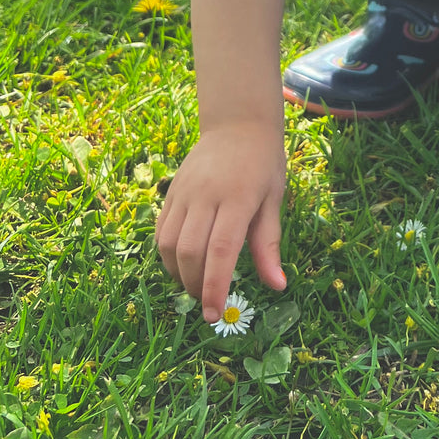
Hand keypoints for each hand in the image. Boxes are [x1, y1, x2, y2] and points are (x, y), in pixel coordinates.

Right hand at [154, 123, 287, 323]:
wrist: (238, 124)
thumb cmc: (263, 164)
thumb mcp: (273, 200)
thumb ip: (269, 245)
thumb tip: (277, 286)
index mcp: (238, 198)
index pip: (221, 250)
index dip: (215, 286)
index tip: (215, 314)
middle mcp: (207, 195)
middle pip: (190, 251)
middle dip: (196, 286)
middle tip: (209, 303)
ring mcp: (185, 192)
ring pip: (169, 244)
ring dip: (179, 275)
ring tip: (196, 286)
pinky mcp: (171, 192)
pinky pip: (161, 231)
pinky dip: (167, 256)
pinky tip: (182, 265)